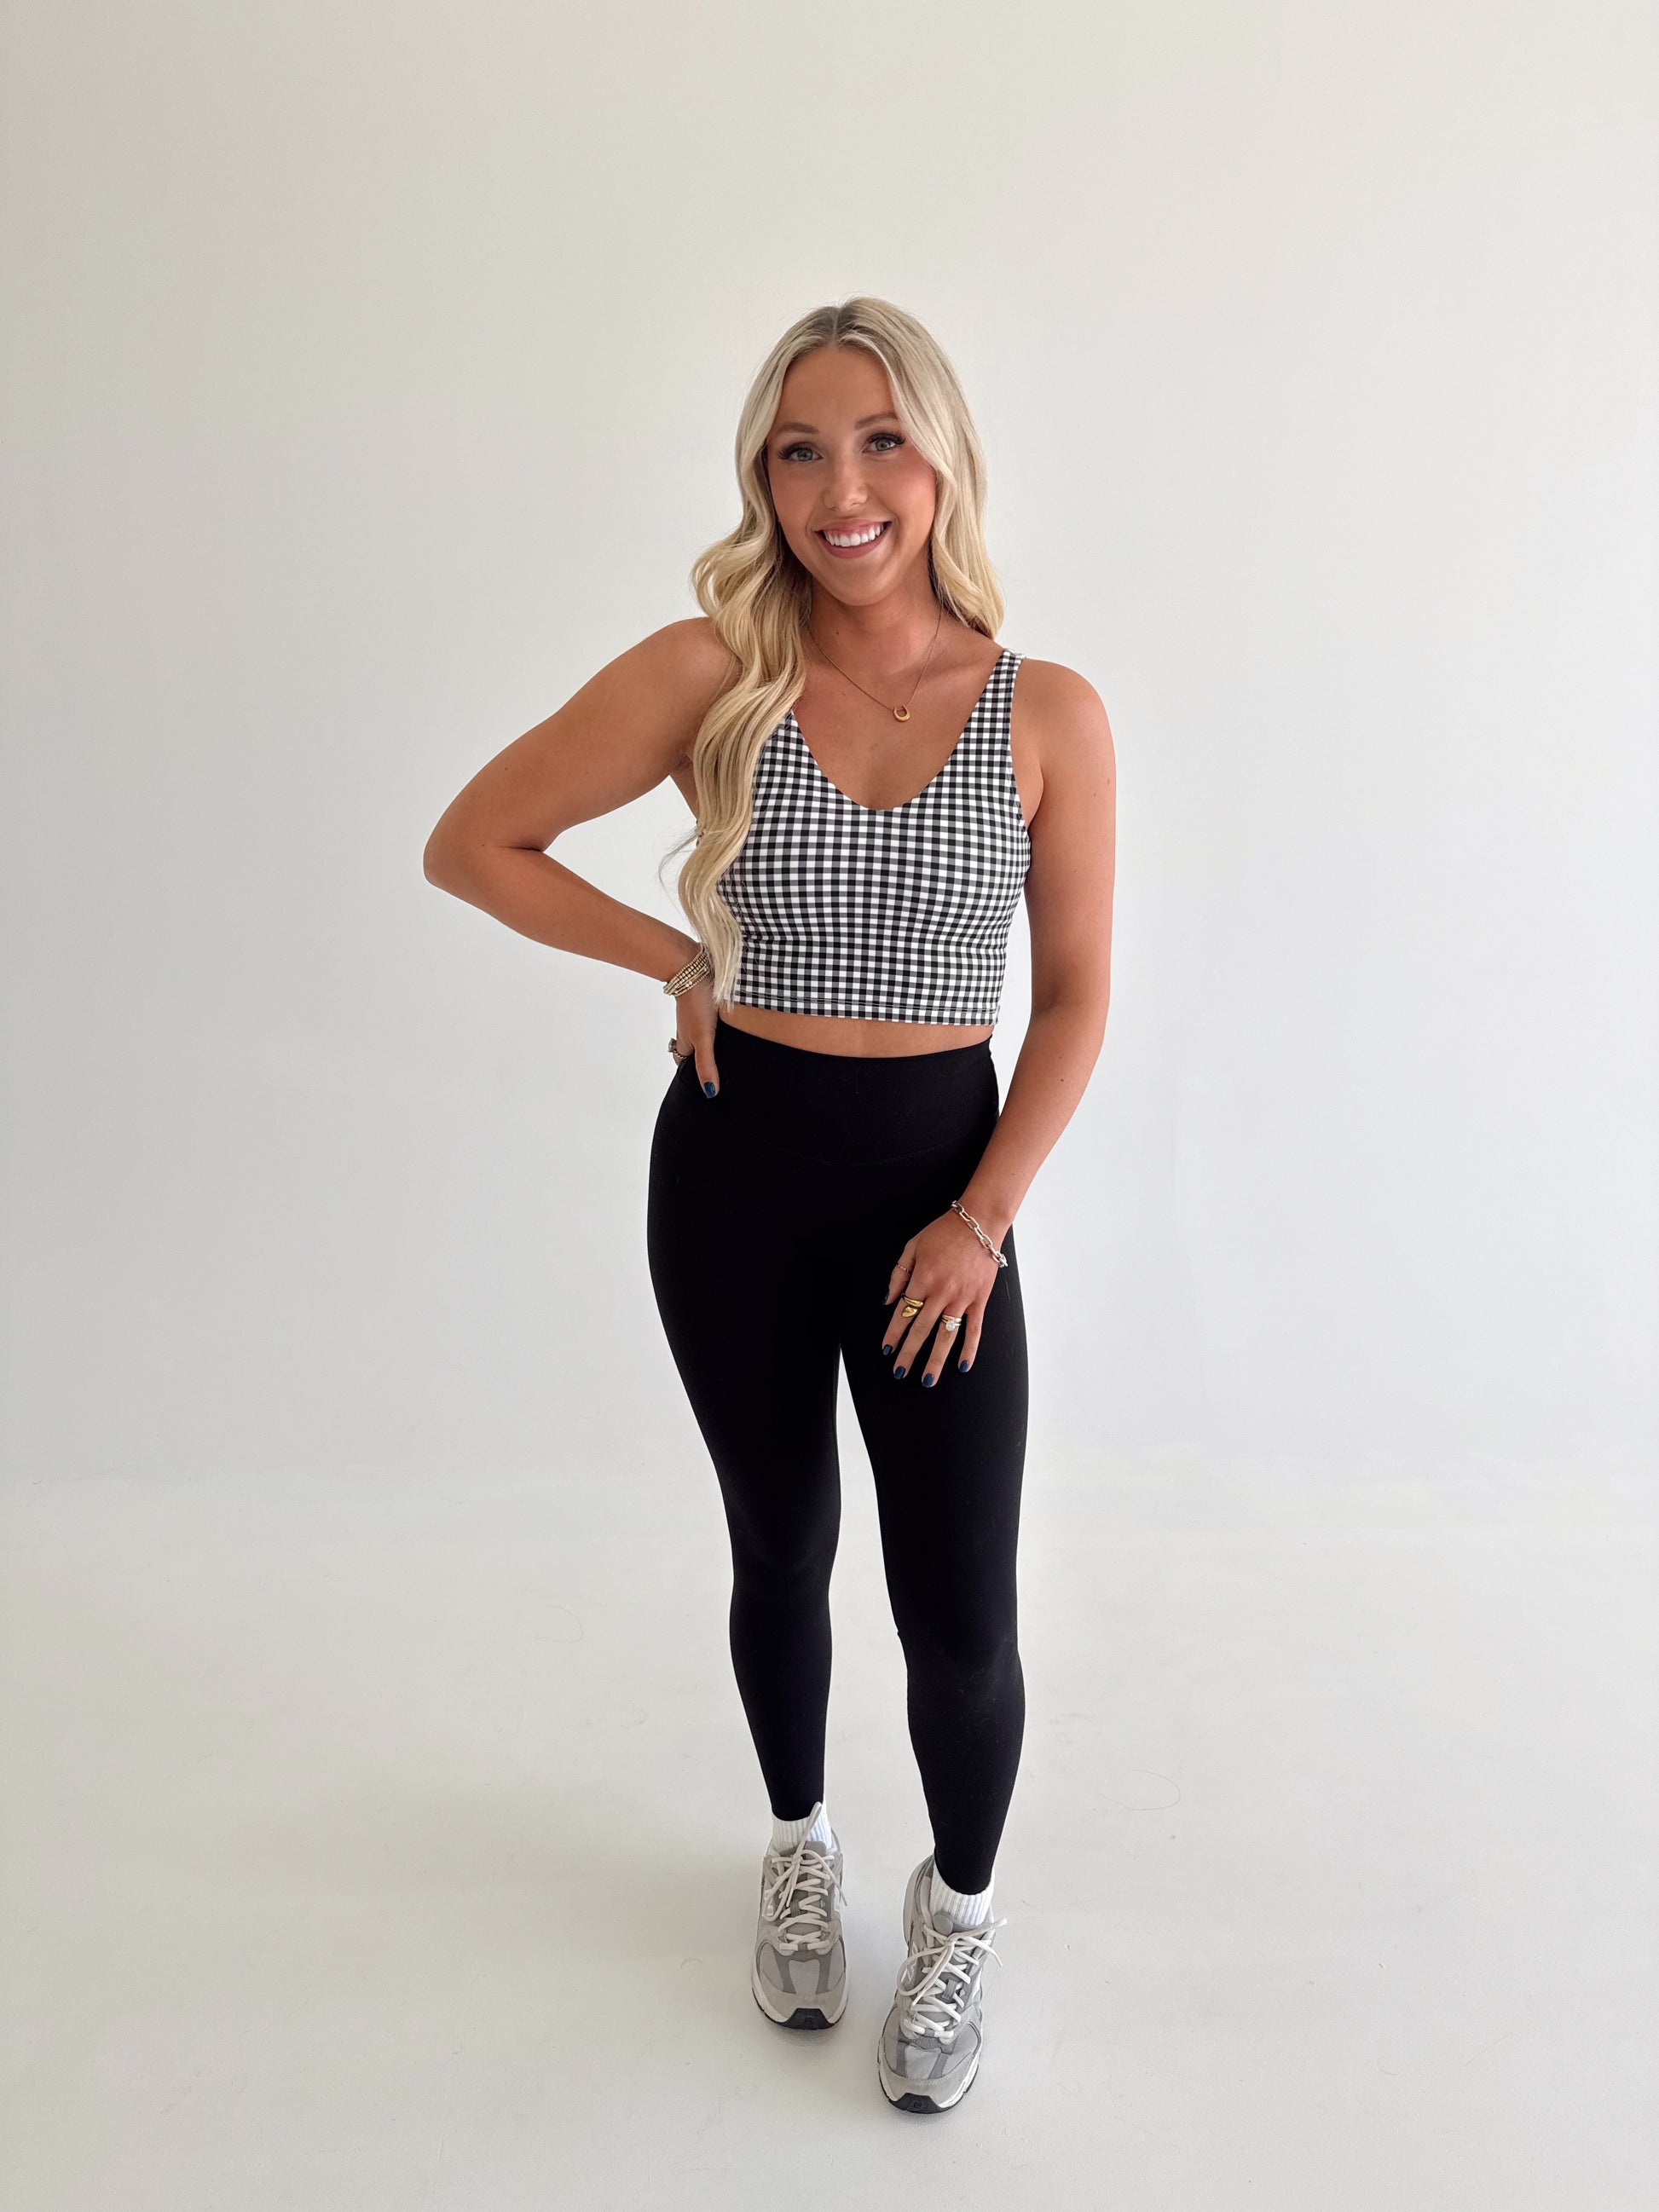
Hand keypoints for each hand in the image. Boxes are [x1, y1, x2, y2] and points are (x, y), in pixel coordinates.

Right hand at [674, 974, 719, 1095]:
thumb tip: (710, 1092)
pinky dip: (719, 1027)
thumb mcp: (704, 1038)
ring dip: (713, 1043)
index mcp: (686, 1043)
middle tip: (719, 1071)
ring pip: (703, 1035)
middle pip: (694, 1051)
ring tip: (730, 1053)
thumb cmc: (696, 1003)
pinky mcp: (707, 1004)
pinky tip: (732, 1027)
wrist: (695, 968)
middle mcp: (689, 1031)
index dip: (692, 1075)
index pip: (684, 1065)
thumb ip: (706, 1064)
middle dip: (704, 1061)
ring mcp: (697, 1017)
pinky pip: (711, 1020)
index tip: (704, 1084)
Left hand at [882, 1208, 1003, 1383]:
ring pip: (947, 1336)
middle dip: (909, 1353)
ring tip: (928, 1380)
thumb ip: (899, 1274)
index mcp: (923, 1279)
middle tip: (900, 1372)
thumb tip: (888, 1301)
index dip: (894, 1333)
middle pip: (922, 1330)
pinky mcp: (979, 1300)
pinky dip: (969, 1349)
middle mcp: (941, 1293)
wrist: (979, 1224)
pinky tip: (963, 1366)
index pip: (904, 1313)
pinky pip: (974, 1330)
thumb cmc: (944, 1232)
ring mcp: (962, 1298)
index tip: (887, 1349)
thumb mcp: (913, 1246)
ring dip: (935, 1360)